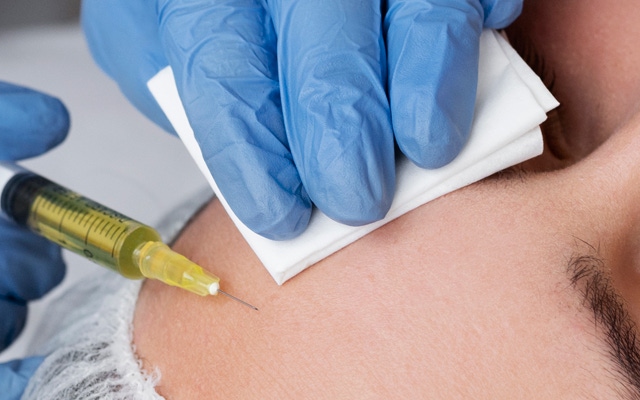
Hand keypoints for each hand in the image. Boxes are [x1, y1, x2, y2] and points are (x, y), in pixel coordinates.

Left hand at [83, 0, 521, 239]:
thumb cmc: (212, 3)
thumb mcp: (153, 27)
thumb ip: (190, 82)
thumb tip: (251, 159)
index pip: (221, 59)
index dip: (251, 143)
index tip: (280, 214)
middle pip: (317, 16)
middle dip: (341, 117)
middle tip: (355, 199)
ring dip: (427, 75)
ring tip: (428, 150)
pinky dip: (484, 8)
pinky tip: (486, 42)